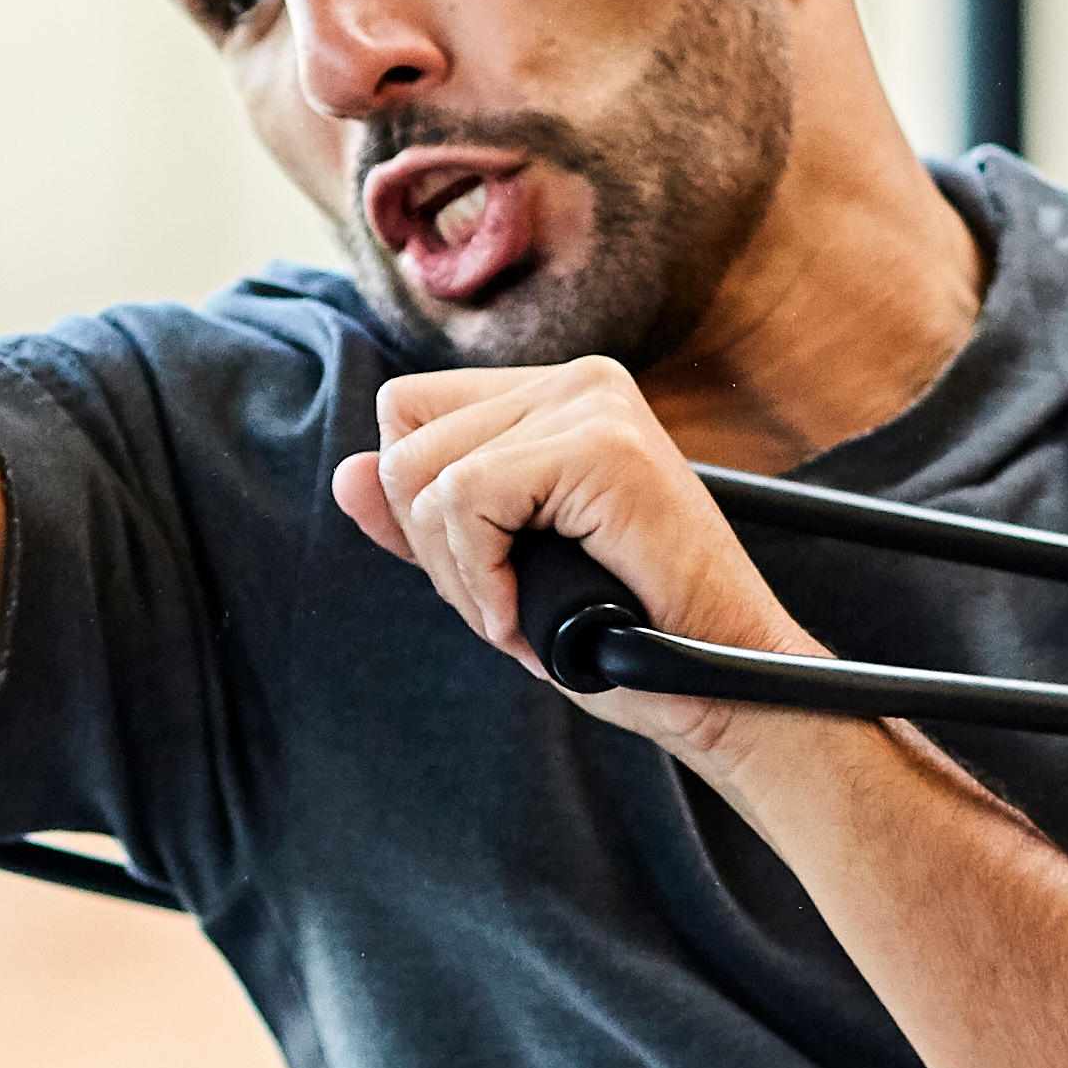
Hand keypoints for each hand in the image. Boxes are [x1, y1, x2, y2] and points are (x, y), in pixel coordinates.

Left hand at [335, 358, 819, 767]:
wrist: (723, 686)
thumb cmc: (626, 636)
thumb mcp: (502, 570)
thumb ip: (430, 521)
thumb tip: (344, 474)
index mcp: (557, 396)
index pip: (407, 413)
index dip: (420, 511)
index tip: (486, 578)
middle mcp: (576, 380)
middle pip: (402, 439)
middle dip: (433, 549)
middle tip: (504, 607)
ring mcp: (592, 405)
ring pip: (425, 474)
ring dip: (459, 574)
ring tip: (522, 614)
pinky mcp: (602, 447)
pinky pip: (466, 498)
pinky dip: (479, 576)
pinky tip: (524, 616)